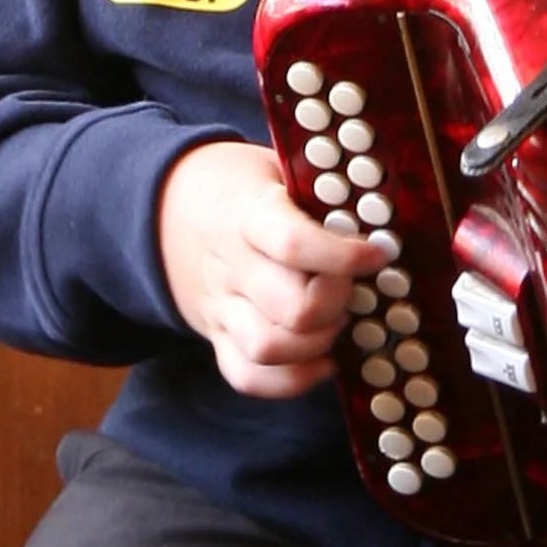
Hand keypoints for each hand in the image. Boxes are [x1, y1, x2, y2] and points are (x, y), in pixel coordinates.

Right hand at [158, 140, 383, 397]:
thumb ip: (319, 189)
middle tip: (354, 286)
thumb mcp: (277, 167)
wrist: (164, 207)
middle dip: (338, 303)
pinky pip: (248, 376)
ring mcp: (221, 307)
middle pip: (293, 309)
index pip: (294, 244)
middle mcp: (232, 266)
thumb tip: (383, 208)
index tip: (378, 254)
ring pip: (270, 348)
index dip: (344, 256)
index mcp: (249, 215)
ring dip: (317, 342)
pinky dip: (292, 379)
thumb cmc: (241, 186)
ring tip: (335, 318)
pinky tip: (321, 358)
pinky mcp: (216, 337)